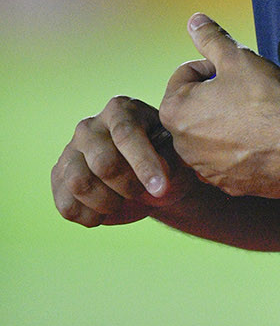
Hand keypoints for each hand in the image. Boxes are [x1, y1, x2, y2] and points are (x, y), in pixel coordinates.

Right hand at [51, 96, 199, 227]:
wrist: (146, 181)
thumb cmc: (165, 162)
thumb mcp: (176, 155)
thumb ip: (169, 159)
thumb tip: (158, 176)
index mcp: (120, 109)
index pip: (127, 134)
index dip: (144, 164)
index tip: (161, 189)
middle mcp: (90, 126)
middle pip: (103, 163)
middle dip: (128, 186)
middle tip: (140, 191)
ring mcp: (70, 151)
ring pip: (79, 184)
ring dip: (107, 202)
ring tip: (122, 200)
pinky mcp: (58, 178)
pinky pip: (66, 205)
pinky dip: (90, 216)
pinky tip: (105, 210)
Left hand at [158, 14, 279, 198]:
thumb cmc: (264, 98)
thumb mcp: (237, 57)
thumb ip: (210, 38)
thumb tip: (194, 20)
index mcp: (175, 111)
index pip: (184, 74)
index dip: (212, 65)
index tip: (235, 69)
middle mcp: (182, 145)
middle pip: (195, 107)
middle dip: (215, 95)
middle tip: (245, 89)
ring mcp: (205, 170)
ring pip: (210, 134)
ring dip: (226, 122)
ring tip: (255, 114)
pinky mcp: (228, 185)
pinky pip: (228, 159)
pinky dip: (240, 147)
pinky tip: (263, 138)